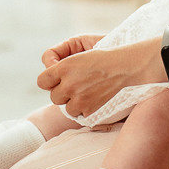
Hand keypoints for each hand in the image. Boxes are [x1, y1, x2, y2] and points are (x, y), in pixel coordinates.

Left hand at [37, 38, 161, 117]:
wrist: (127, 67)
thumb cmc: (105, 57)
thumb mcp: (79, 54)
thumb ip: (61, 67)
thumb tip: (50, 79)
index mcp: (64, 68)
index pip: (41, 81)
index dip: (49, 80)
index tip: (58, 79)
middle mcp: (68, 85)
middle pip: (54, 96)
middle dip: (63, 92)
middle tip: (77, 85)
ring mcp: (78, 99)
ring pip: (66, 107)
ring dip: (74, 102)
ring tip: (88, 91)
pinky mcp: (89, 110)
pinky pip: (80, 114)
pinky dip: (86, 109)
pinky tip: (95, 98)